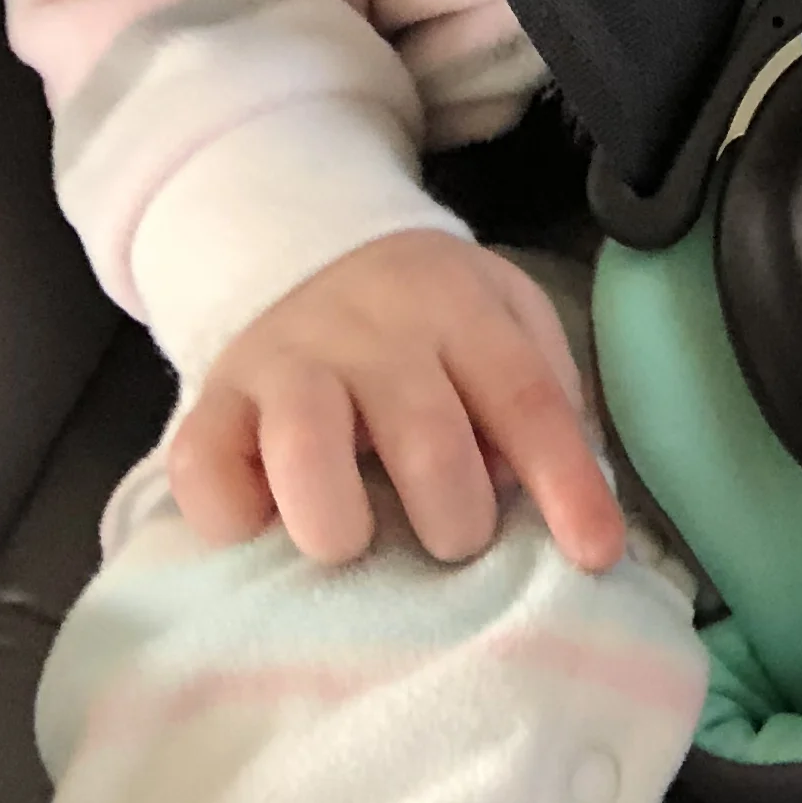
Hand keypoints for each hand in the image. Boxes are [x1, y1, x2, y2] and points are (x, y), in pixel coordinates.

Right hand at [167, 230, 625, 572]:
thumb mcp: (502, 317)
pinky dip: (233, 517)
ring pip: (307, 449)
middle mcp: (369, 331)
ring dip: (341, 521)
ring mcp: (283, 364)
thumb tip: (568, 500)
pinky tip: (265, 527)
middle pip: (424, 435)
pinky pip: (204, 472)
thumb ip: (542, 393)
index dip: (565, 482)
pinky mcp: (210, 404)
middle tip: (456, 538)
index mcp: (456, 307)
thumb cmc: (426, 319)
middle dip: (455, 516)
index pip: (523, 396)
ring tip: (355, 543)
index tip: (597, 556)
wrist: (307, 246)